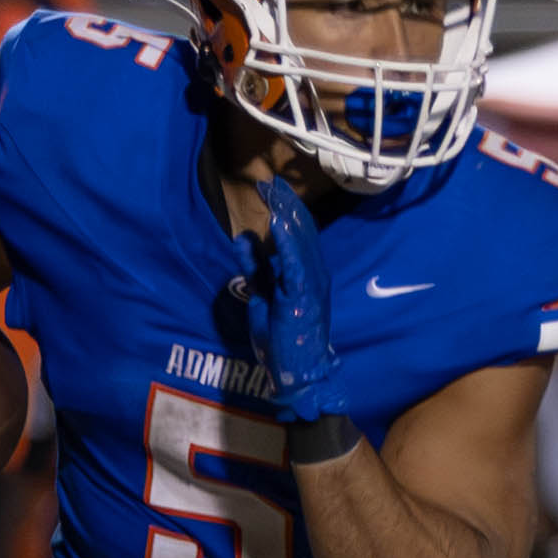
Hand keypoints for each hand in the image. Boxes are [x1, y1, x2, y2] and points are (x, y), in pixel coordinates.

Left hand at [248, 171, 343, 424]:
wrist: (301, 376)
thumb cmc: (283, 341)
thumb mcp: (261, 296)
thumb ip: (255, 267)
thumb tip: (244, 238)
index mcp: (304, 275)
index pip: (296, 235)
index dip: (283, 210)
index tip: (268, 189)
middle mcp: (313, 275)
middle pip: (301, 231)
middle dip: (284, 205)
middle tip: (269, 181)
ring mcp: (312, 285)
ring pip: (301, 241)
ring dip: (286, 214)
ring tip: (273, 191)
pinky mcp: (303, 296)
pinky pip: (296, 261)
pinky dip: (288, 239)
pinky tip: (279, 218)